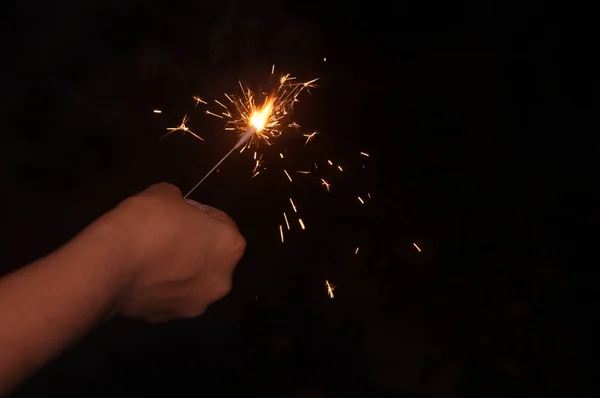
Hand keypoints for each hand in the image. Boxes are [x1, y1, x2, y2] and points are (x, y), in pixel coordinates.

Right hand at [94, 183, 245, 321]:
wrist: (111, 264)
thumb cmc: (147, 222)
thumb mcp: (165, 193)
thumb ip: (179, 203)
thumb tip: (175, 208)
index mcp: (230, 246)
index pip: (221, 223)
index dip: (199, 214)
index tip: (179, 213)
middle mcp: (222, 280)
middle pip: (212, 257)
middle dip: (195, 247)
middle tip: (167, 236)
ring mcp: (197, 304)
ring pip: (193, 281)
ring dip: (180, 271)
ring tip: (152, 258)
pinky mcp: (170, 319)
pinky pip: (170, 297)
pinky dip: (161, 288)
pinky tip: (141, 276)